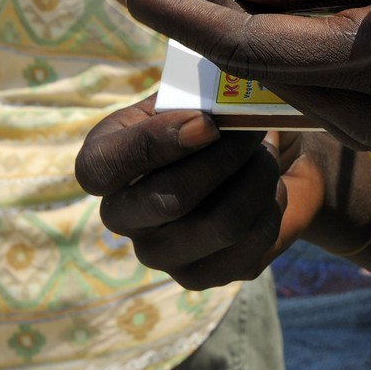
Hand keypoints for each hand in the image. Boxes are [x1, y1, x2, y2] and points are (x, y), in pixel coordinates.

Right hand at [75, 96, 323, 289]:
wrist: (270, 157)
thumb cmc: (222, 116)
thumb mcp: (202, 94)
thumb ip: (198, 98)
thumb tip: (215, 113)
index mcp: (107, 161)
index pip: (99, 169)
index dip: (151, 146)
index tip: (207, 124)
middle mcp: (123, 214)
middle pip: (168, 200)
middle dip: (225, 157)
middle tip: (254, 129)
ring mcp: (159, 253)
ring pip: (220, 225)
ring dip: (257, 180)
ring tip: (268, 156)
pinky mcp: (201, 276)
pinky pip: (248, 246)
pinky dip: (271, 207)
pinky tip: (270, 189)